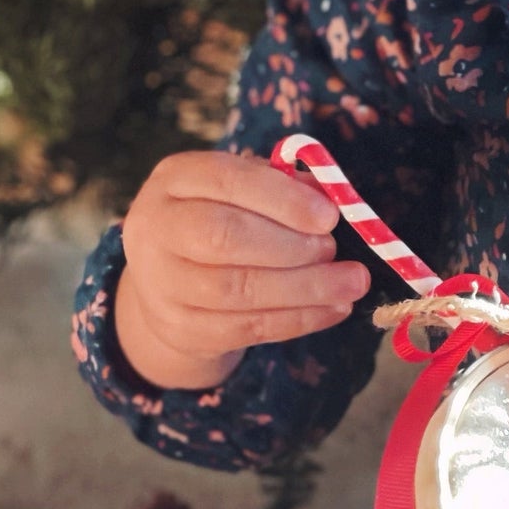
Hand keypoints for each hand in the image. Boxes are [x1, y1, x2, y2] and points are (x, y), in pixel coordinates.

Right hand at [112, 150, 370, 390]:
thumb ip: (284, 188)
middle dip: (291, 246)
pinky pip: (246, 328)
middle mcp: (157, 228)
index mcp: (175, 180)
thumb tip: (333, 199)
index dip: (282, 199)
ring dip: (305, 288)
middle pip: (225, 238)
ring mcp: (163, 283)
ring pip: (238, 290)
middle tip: (332, 250)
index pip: (226, 180)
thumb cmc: (219, 220)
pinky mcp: (181, 328)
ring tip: (351, 283)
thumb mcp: (242, 192)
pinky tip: (334, 309)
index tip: (329, 216)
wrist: (166, 282)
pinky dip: (299, 320)